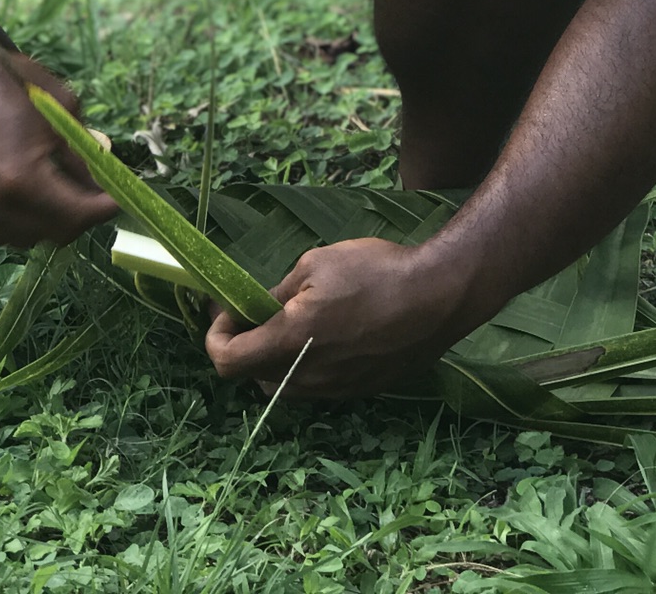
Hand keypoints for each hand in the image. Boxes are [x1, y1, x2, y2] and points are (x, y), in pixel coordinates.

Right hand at [0, 45, 118, 250]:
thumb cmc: (3, 83)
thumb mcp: (58, 109)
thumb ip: (83, 151)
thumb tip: (101, 178)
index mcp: (22, 179)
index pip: (77, 215)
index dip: (103, 209)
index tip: (117, 200)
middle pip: (53, 232)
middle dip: (77, 215)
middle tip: (88, 196)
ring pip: (22, 238)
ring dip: (42, 221)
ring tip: (49, 194)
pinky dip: (8, 225)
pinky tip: (14, 200)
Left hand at [204, 239, 480, 399]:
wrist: (439, 296)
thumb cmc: (376, 271)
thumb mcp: (316, 264)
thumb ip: (276, 293)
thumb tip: (253, 308)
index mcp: (291, 342)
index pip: (226, 361)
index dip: (215, 336)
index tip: (227, 311)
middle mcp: (309, 377)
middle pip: (253, 376)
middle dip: (246, 346)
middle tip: (260, 312)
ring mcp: (336, 390)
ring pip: (287, 385)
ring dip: (278, 359)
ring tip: (300, 322)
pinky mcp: (360, 391)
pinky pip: (318, 386)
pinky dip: (310, 365)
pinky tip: (334, 334)